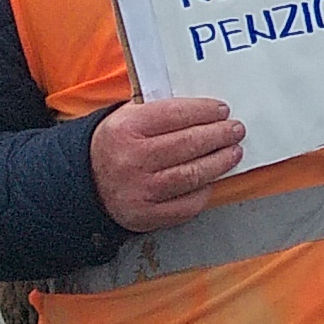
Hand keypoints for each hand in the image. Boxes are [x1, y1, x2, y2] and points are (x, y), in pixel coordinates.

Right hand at [91, 97, 243, 232]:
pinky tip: (212, 179)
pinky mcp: (146, 216)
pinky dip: (204, 191)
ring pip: (192, 174)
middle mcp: (131, 160)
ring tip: (233, 152)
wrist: (86, 184)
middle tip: (236, 130)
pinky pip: (187, 204)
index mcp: (125, 130)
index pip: (175, 115)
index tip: (223, 111)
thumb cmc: (116, 146)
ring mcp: (140, 191)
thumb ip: (160, 108)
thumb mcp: (127, 117)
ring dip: (220, 162)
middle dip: (219, 135)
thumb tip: (206, 107)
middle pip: (188, 144)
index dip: (204, 111)